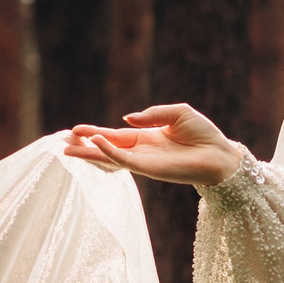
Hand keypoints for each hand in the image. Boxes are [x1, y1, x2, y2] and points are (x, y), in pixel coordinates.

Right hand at [62, 104, 246, 187]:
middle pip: (106, 148)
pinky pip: (125, 160)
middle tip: (62, 143)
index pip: (115, 136)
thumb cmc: (203, 134)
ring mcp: (144, 161)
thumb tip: (126, 119)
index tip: (75, 130)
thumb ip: (151, 114)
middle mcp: (142, 151)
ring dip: (89, 153)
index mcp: (146, 138)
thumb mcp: (176, 113)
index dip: (95, 133)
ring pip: (110, 157)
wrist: (220, 155)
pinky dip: (109, 152)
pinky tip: (96, 144)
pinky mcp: (150, 169)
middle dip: (85, 145)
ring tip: (68, 149)